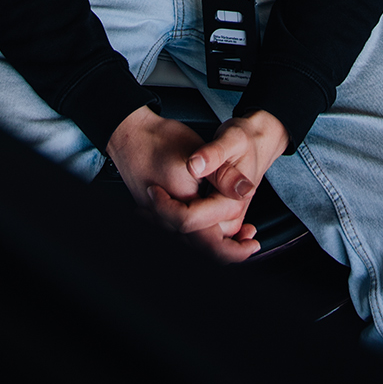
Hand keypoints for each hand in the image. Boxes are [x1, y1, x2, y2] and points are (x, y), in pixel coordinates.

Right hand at [105, 105, 260, 261]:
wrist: (129, 133)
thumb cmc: (157, 140)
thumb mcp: (196, 154)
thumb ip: (222, 176)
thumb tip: (246, 190)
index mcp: (178, 208)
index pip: (209, 239)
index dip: (234, 245)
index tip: (253, 240)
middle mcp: (166, 221)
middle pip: (201, 246)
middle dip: (228, 250)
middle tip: (250, 245)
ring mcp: (159, 218)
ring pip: (192, 240)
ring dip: (217, 240)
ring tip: (240, 237)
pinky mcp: (157, 212)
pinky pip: (182, 229)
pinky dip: (202, 229)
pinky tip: (215, 224)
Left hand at [145, 110, 289, 261]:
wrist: (260, 140)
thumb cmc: (246, 139)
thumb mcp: (232, 138)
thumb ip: (214, 155)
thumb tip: (196, 166)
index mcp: (231, 202)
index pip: (189, 220)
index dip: (165, 208)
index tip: (152, 190)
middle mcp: (230, 216)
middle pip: (189, 235)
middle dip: (162, 221)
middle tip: (143, 204)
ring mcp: (225, 219)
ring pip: (191, 238)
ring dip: (166, 224)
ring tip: (145, 208)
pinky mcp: (219, 216)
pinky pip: (195, 230)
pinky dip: (174, 222)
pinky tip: (160, 207)